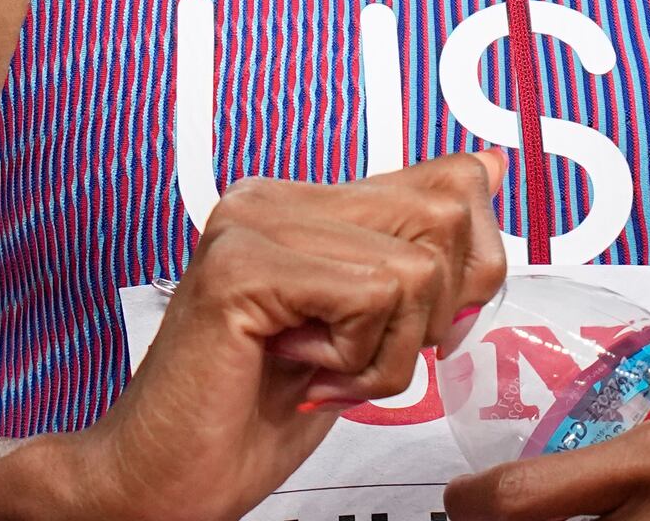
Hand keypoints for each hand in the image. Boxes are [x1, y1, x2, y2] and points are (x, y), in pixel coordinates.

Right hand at [0, 153, 508, 520]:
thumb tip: (486, 169)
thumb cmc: (250, 418)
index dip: (462, 274)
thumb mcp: (363, 332)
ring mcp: (252, 224)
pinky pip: (370, 297)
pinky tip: (299, 372)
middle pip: (446, 216)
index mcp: (304, 202)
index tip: (401, 330)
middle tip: (357, 359)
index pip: (449, 183)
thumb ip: (416, 252)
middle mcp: (274, 198)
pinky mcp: (241, 267)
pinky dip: (355, 359)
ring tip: (322, 372)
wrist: (163, 481)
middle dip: (428, 317)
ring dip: (386, 353)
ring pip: (414, 268)